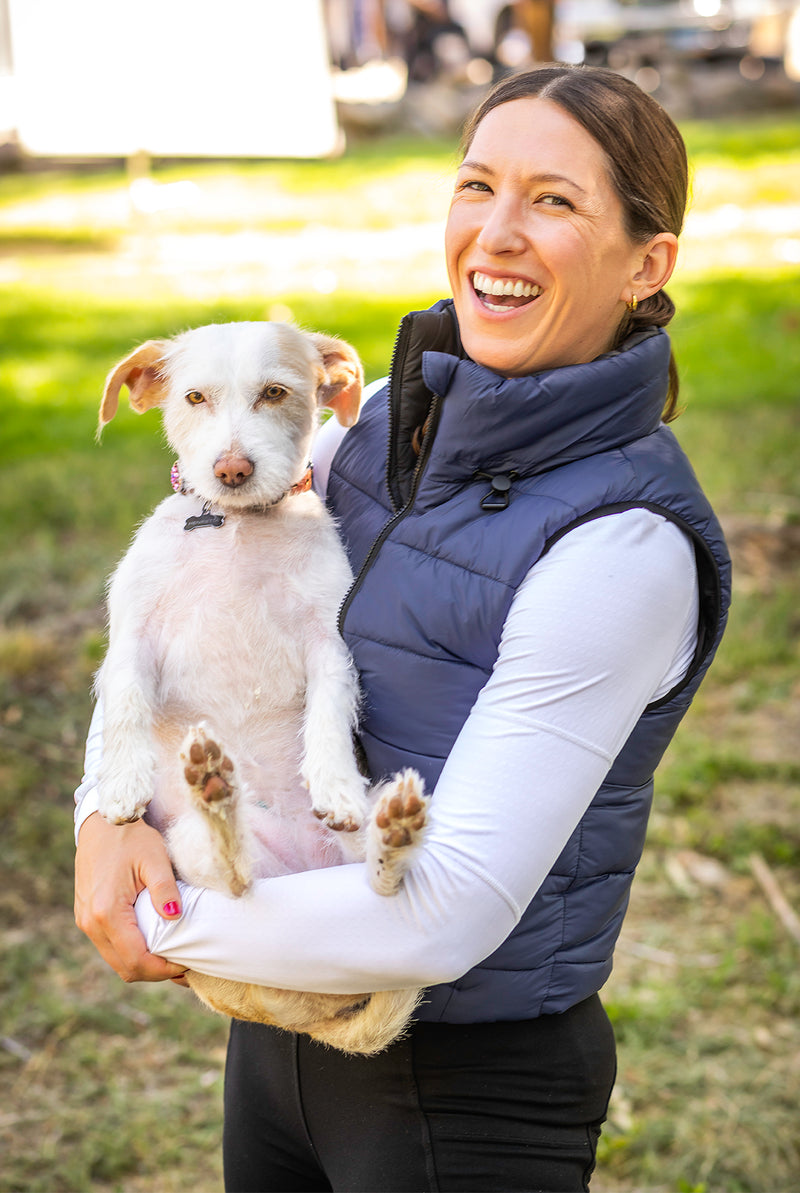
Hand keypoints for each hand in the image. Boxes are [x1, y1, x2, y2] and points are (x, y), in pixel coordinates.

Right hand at [74, 811, 188, 983]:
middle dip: (154, 973)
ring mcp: (85, 920)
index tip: (186, 965)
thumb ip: (165, 889)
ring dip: (142, 964)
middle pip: (124, 968)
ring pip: (115, 960)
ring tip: (171, 957)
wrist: (101, 821)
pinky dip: (130, 951)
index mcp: (108, 912)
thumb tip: (176, 916)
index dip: (163, 970)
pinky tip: (151, 943)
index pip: (136, 960)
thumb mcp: (154, 857)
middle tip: (183, 966)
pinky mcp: (86, 915)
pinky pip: (108, 946)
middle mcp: (91, 922)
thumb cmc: (130, 836)